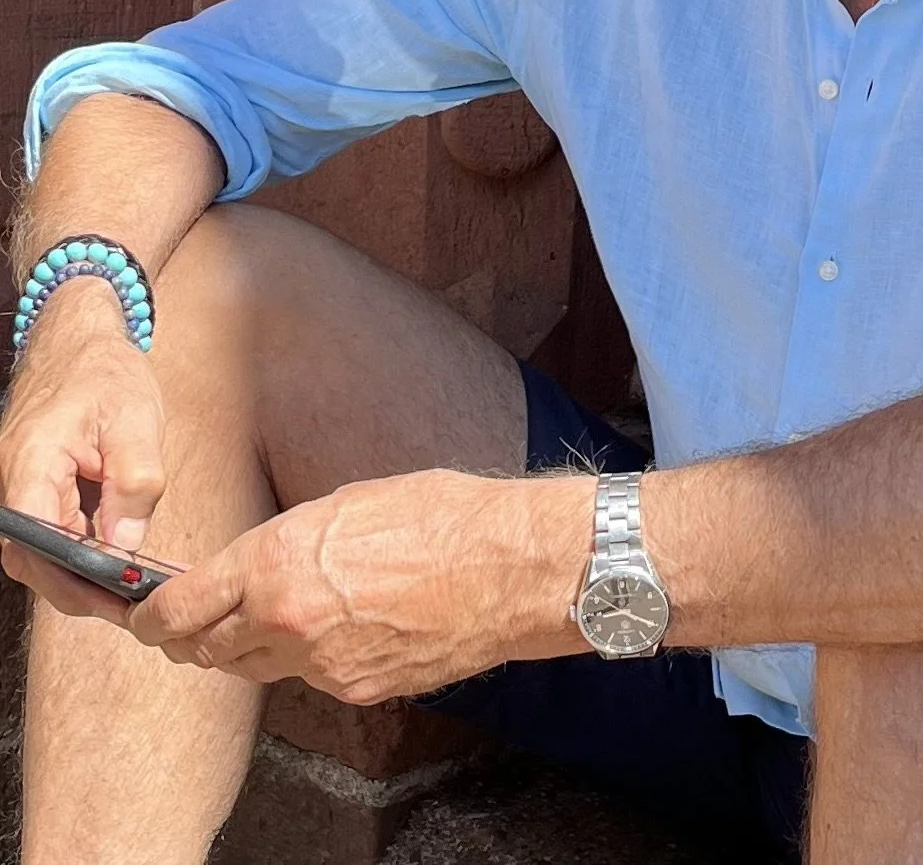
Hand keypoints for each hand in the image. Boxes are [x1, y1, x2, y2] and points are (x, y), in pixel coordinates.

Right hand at [0, 278, 165, 620]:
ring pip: (38, 556)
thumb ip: (134, 483)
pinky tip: (113, 567)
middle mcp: (9, 484)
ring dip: (80, 578)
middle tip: (133, 609)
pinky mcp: (28, 495)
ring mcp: (13, 492)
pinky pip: (46, 537)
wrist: (77, 342)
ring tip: (129, 595)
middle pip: (34, 560)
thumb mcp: (136, 420)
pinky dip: (76, 556)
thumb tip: (124, 547)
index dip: (77, 577)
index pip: (40, 541)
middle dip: (82, 590)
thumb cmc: (105, 374)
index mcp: (30, 463)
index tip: (118, 597)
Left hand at [127, 469, 594, 703]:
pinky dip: (306, 657)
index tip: (145, 612)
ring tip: (272, 615)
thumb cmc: (440, 516)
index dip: (152, 615)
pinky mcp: (355, 688)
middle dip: (194, 635)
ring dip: (248, 646)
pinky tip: (338, 625)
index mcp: (276, 560)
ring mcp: (320, 664)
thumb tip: (256, 564)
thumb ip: (287, 541)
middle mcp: (286, 620)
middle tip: (196, 618)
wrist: (509, 566)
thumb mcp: (346, 502)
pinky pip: (307, 678)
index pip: (181, 607)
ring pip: (255, 667)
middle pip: (206, 649)